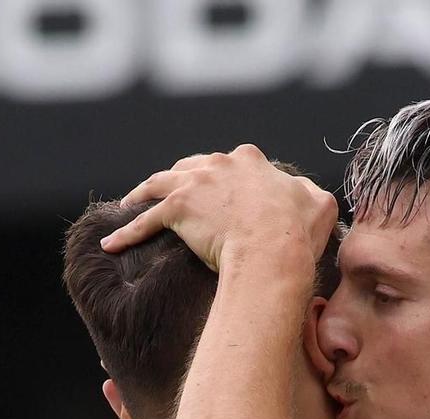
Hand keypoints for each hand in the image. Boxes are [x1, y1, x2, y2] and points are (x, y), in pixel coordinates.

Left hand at [101, 145, 338, 274]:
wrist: (273, 247)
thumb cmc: (298, 231)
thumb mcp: (318, 204)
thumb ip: (308, 195)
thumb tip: (310, 198)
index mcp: (250, 161)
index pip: (232, 164)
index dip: (225, 180)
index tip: (222, 195)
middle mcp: (218, 163)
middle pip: (191, 167)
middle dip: (182, 180)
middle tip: (174, 197)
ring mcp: (194, 182)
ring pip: (159, 183)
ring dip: (142, 194)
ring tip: (130, 205)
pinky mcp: (176, 208)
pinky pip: (144, 220)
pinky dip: (127, 232)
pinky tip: (112, 244)